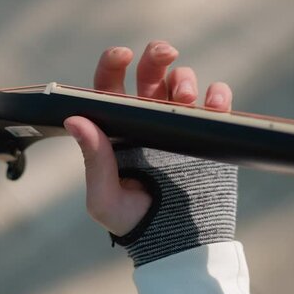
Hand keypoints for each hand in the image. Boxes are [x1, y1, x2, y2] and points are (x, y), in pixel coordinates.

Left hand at [64, 41, 232, 235]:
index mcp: (117, 126)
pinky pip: (216, 102)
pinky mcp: (208, 132)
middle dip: (156, 55)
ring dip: (184, 78)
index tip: (122, 55)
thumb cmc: (132, 220)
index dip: (113, 63)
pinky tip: (214, 105)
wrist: (175, 240)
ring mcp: (179, 123)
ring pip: (182, 81)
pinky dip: (218, 95)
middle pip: (150, 72)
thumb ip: (93, 159)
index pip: (110, 85)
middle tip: (165, 53)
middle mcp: (147, 118)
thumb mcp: (105, 197)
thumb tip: (75, 120)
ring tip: (185, 98)